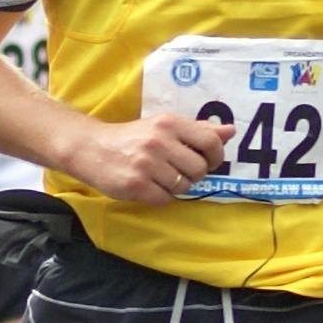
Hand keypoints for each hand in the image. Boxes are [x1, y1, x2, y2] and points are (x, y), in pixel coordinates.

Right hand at [67, 113, 230, 205]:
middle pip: (199, 169)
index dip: (216, 156)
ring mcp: (147, 164)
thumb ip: (198, 130)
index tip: (208, 161)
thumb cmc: (133, 138)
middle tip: (177, 170)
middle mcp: (159, 141)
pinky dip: (160, 196)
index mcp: (170, 123)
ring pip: (184, 186)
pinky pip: (165, 199)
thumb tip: (231, 131)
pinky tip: (148, 186)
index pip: (210, 142)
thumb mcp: (164, 127)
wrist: (91, 148)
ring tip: (160, 177)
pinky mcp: (136, 185)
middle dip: (193, 174)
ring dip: (176, 186)